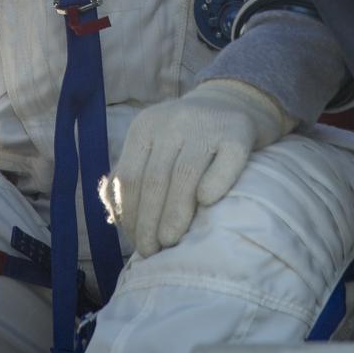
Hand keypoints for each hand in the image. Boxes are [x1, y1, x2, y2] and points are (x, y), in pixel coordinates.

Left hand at [100, 80, 293, 257]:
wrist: (231, 101)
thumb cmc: (185, 136)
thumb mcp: (153, 143)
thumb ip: (133, 172)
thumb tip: (115, 215)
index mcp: (145, 126)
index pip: (128, 176)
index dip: (129, 214)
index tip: (134, 242)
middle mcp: (172, 122)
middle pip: (154, 179)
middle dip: (149, 223)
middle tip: (152, 250)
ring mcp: (206, 125)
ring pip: (184, 176)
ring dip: (175, 215)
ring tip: (171, 242)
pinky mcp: (238, 132)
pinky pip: (224, 164)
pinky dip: (214, 186)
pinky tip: (206, 204)